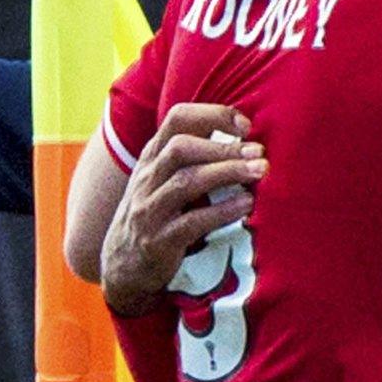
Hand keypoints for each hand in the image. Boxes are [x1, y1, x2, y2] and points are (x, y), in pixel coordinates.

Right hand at [101, 104, 263, 316]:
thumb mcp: (166, 179)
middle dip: (224, 147)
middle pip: (181, 148)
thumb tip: (248, 136)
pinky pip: (191, 222)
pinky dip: (221, 211)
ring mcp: (150, 210)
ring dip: (227, 173)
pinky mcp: (158, 241)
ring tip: (260, 172)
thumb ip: (197, 156)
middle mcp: (148, 178)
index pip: (177, 119)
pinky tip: (246, 205)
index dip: (212, 115)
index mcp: (153, 157)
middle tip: (259, 152)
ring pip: (186, 181)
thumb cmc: (157, 215)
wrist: (122, 267)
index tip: (246, 125)